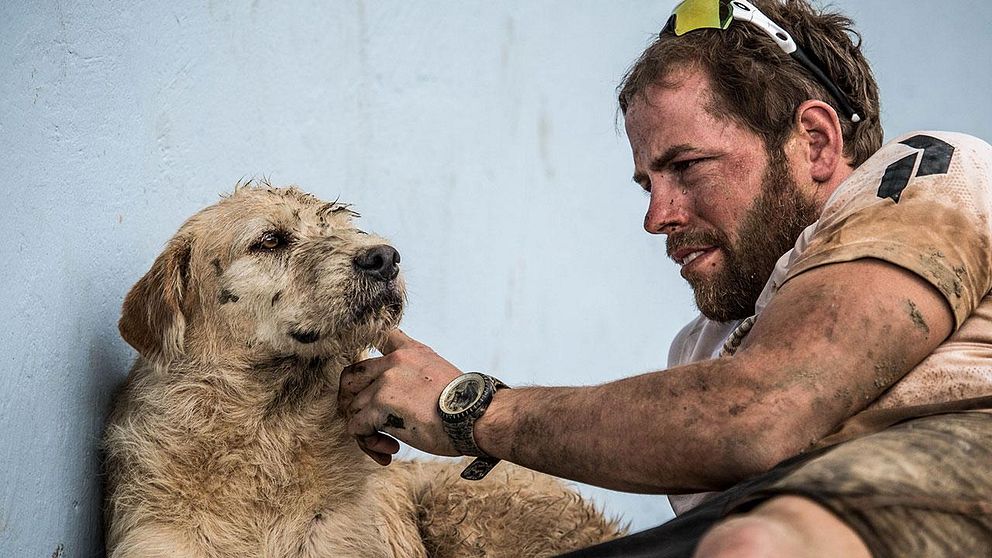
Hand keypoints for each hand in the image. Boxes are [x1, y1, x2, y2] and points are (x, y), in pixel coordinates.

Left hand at [338, 329, 463, 464]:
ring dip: (366, 430)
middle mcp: (394, 362)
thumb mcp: (439, 373)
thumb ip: (414, 374)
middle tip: (367, 422)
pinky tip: (389, 450)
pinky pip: (356, 427)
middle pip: (350, 378)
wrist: (477, 416)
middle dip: (352, 402)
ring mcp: (384, 381)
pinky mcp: (379, 404)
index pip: (377, 335)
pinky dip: (368, 443)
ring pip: (352, 408)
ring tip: (387, 444)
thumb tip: (395, 396)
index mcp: (410, 352)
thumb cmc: (463, 406)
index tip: (365, 378)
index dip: (368, 352)